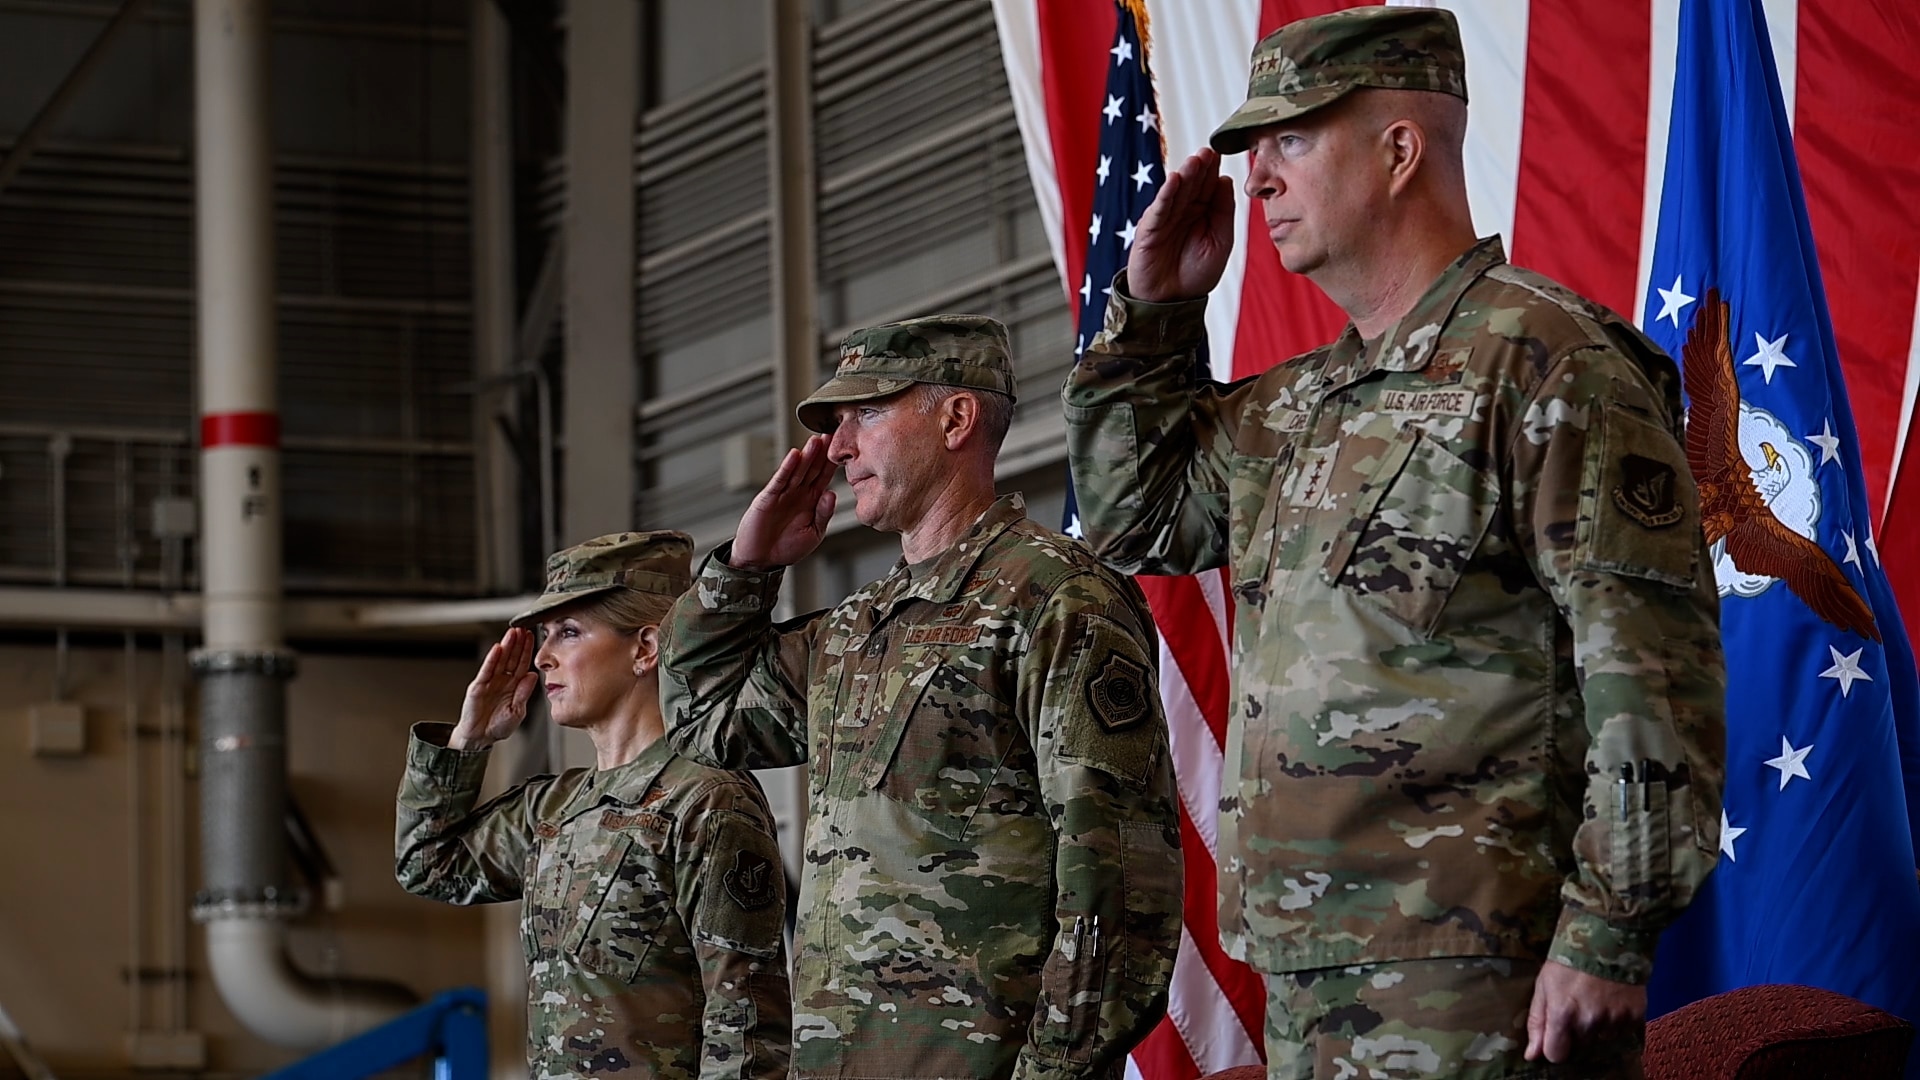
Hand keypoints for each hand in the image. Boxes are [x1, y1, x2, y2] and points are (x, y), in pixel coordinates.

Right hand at [449, 627, 537, 750]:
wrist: (480, 738)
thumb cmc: (498, 726)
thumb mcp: (517, 711)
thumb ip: (524, 693)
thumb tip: (533, 676)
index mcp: (514, 685)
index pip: (522, 664)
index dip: (527, 650)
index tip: (533, 636)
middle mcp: (502, 680)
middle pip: (512, 658)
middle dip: (518, 643)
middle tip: (523, 628)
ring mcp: (490, 682)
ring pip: (500, 660)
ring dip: (506, 646)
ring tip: (512, 633)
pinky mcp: (478, 687)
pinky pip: (486, 671)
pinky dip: (491, 660)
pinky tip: (497, 649)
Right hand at [732, 434, 836, 570]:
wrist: (760, 560)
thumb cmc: (786, 548)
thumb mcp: (813, 534)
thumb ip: (823, 514)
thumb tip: (832, 494)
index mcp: (811, 500)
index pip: (824, 477)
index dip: (833, 464)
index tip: (845, 449)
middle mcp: (798, 493)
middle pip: (812, 469)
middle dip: (822, 453)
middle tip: (832, 435)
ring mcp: (783, 494)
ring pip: (798, 471)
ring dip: (807, 455)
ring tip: (816, 440)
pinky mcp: (768, 498)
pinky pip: (779, 480)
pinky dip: (786, 468)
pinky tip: (794, 456)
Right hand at [1127, 148, 1237, 302]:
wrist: (1173, 303)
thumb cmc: (1197, 274)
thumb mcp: (1221, 242)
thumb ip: (1223, 212)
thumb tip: (1225, 180)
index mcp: (1203, 212)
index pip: (1209, 186)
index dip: (1213, 170)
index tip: (1222, 152)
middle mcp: (1183, 211)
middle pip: (1193, 184)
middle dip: (1200, 168)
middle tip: (1209, 151)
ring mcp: (1165, 219)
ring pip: (1176, 193)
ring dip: (1184, 175)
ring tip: (1194, 160)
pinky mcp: (1149, 230)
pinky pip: (1158, 210)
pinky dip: (1165, 195)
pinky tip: (1174, 181)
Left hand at [1524, 959, 1645, 1063]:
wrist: (1607, 936)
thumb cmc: (1568, 960)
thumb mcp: (1543, 985)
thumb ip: (1537, 1022)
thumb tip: (1532, 1055)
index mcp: (1563, 1014)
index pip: (1556, 1054)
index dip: (1555, 1046)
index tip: (1557, 1034)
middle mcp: (1590, 1021)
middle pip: (1581, 1045)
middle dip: (1577, 1031)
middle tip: (1578, 1005)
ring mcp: (1615, 1019)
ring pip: (1603, 1038)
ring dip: (1599, 1026)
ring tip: (1596, 999)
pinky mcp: (1636, 1015)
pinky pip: (1623, 1030)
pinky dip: (1618, 1019)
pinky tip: (1612, 999)